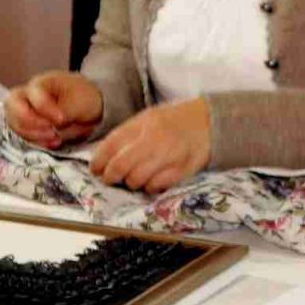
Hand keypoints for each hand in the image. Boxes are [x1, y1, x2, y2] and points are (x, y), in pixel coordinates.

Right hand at [4, 71, 104, 148]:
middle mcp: (26, 95)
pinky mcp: (26, 126)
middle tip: (51, 131)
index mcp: (40, 83)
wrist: (86, 105)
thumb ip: (65, 111)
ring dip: (32, 134)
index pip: (34, 95)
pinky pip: (21, 135)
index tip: (61, 119)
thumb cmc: (82, 97)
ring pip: (14, 123)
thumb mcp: (80, 102)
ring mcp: (23, 111)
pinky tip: (52, 144)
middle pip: (11, 105)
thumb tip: (54, 125)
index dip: (46, 109)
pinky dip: (35, 142)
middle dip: (29, 122)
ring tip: (55, 139)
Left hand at [93, 98, 211, 192]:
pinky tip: (150, 181)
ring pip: (137, 179)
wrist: (209, 122)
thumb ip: (128, 133)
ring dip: (130, 182)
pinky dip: (149, 187)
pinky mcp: (182, 170)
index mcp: (144, 123)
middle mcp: (155, 139)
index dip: (99, 160)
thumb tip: (104, 155)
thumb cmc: (175, 121)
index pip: (112, 144)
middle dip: (111, 176)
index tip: (95, 169)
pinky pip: (156, 186)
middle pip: (121, 166)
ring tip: (132, 178)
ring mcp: (169, 156)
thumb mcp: (149, 118)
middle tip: (110, 179)